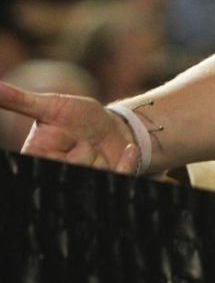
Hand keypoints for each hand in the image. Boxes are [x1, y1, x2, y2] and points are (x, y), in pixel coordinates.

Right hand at [0, 81, 140, 172]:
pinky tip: (129, 150)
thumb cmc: (74, 117)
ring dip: (101, 156)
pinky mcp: (108, 181)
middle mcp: (58, 174)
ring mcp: (84, 180)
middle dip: (84, 153)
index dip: (61, 156)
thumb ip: (18, 101)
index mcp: (37, 159)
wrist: (107, 125)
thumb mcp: (47, 106)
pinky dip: (127, 163)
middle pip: (73, 170)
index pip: (45, 165)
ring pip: (96, 172)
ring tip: (95, 148)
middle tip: (82, 143)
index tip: (66, 145)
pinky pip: (120, 177)